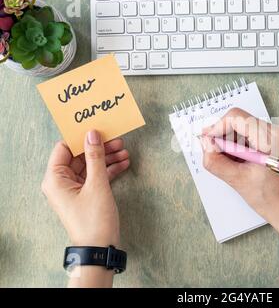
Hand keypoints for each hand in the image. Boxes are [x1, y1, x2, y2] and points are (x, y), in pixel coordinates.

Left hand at [41, 130, 129, 247]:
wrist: (99, 247)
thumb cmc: (94, 219)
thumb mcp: (97, 184)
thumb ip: (95, 157)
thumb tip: (92, 135)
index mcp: (55, 179)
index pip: (64, 148)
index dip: (81, 138)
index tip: (98, 130)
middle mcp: (61, 182)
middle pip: (79, 156)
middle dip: (99, 148)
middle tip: (117, 140)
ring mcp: (74, 189)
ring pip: (90, 166)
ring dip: (107, 158)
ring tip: (124, 152)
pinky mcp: (86, 195)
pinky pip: (96, 176)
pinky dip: (109, 170)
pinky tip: (124, 163)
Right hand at [201, 108, 278, 224]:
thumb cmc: (273, 200)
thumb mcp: (237, 181)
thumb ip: (215, 161)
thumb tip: (205, 143)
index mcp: (270, 139)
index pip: (236, 117)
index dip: (217, 127)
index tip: (208, 141)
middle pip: (241, 120)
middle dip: (225, 136)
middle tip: (216, 154)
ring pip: (247, 127)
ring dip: (234, 142)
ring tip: (232, 163)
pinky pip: (256, 134)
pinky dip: (244, 145)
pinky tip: (243, 163)